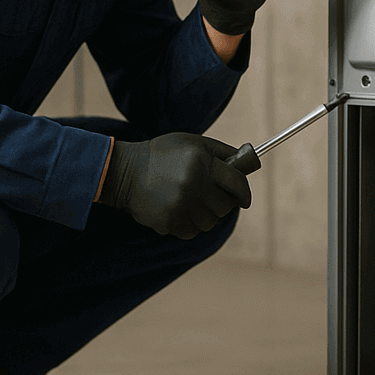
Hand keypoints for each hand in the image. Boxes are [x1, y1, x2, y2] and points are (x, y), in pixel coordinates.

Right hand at [101, 133, 251, 238]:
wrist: (124, 171)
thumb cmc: (163, 155)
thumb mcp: (193, 143)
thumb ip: (222, 152)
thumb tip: (251, 162)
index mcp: (201, 161)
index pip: (238, 183)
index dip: (245, 193)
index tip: (244, 198)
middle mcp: (193, 183)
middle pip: (226, 206)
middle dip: (222, 203)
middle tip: (211, 197)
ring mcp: (181, 204)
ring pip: (211, 222)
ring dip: (206, 215)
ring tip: (191, 203)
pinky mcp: (169, 221)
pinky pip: (193, 231)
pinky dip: (189, 225)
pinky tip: (178, 210)